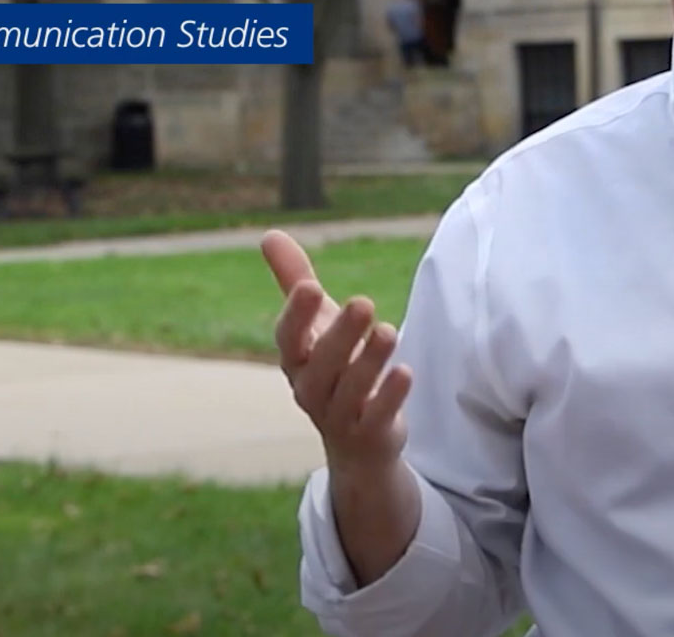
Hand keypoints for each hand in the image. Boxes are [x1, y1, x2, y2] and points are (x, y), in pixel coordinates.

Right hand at [263, 229, 412, 474]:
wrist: (356, 441)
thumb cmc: (333, 368)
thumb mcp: (315, 325)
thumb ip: (296, 282)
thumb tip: (269, 234)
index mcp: (297, 359)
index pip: (289, 338)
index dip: (297, 315)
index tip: (310, 287)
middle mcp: (311, 389)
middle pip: (323, 363)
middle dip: (342, 334)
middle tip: (363, 303)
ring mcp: (340, 415)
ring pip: (351, 389)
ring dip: (369, 361)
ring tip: (388, 330)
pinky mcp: (370, 433)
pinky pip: (377, 416)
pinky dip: (390, 396)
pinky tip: (405, 372)